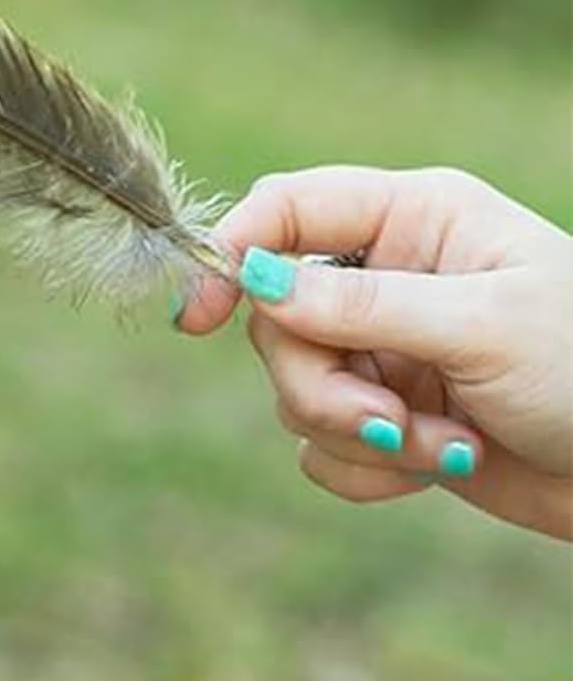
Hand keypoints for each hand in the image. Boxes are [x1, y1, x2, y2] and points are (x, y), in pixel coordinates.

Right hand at [177, 167, 572, 539]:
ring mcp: (382, 351)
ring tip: (445, 449)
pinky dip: (371, 470)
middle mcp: (386, 277)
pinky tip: (440, 467)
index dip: (232, 253)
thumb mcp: (480, 326)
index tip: (200, 318)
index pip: (287, 210)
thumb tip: (254, 281)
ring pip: (293, 391)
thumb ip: (361, 304)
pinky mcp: (385, 418)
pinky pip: (319, 448)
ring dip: (362, 435)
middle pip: (278, 322)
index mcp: (414, 220)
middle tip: (387, 419)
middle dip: (324, 385)